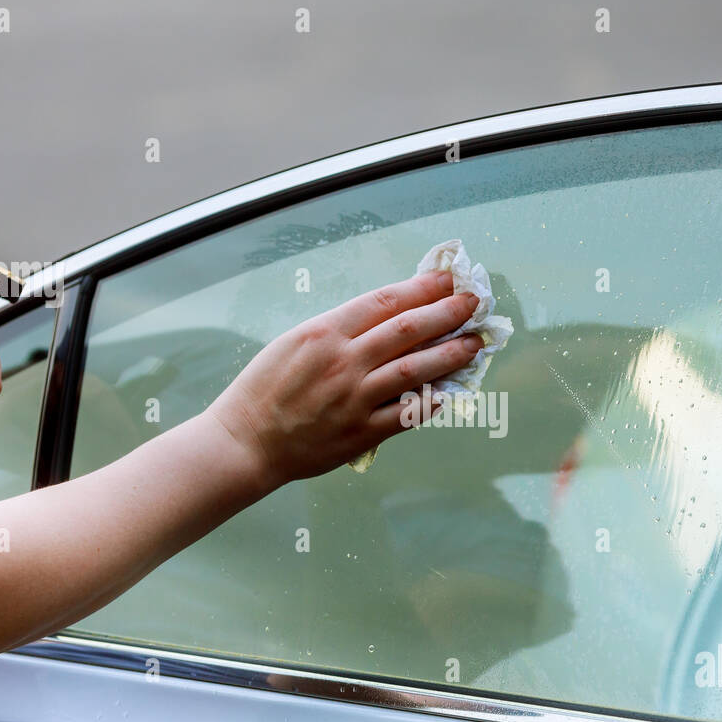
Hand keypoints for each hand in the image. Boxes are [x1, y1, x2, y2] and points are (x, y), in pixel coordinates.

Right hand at [208, 270, 482, 483]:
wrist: (246, 442)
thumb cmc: (266, 388)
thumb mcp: (294, 342)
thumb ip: (339, 329)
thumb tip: (386, 314)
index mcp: (325, 332)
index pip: (385, 302)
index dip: (422, 288)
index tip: (447, 279)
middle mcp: (344, 362)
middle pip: (408, 330)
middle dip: (447, 312)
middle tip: (474, 302)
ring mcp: (355, 398)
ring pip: (416, 370)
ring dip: (451, 354)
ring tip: (474, 343)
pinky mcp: (361, 432)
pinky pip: (407, 413)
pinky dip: (433, 401)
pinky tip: (452, 390)